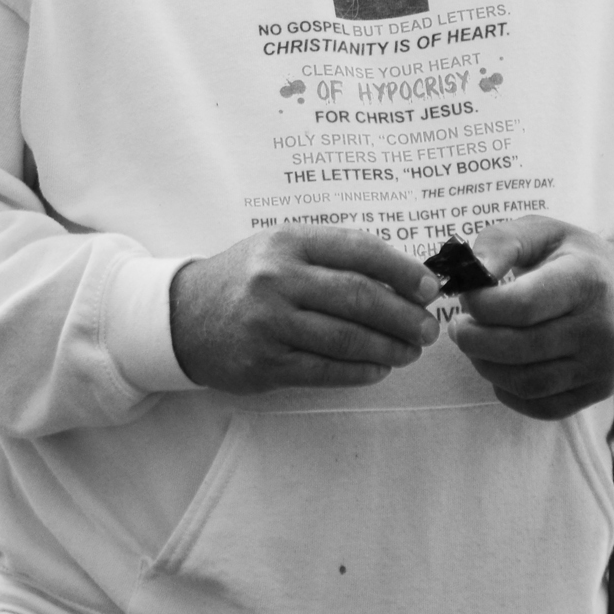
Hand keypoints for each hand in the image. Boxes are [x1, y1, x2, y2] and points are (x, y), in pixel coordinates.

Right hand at [170, 227, 440, 393]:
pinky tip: (378, 369)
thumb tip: (402, 280)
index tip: (429, 288)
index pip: (359, 251)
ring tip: (410, 352)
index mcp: (288, 241)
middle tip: (428, 329)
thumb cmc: (246, 278)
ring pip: (346, 338)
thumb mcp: (281, 248)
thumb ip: (332, 256)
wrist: (183, 315)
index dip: (402, 271)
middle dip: (403, 316)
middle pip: (358, 297)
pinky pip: (324, 370)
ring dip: (388, 348)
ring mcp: (268, 322)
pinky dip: (358, 371)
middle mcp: (277, 278)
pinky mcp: (263, 362)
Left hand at [450, 216, 613, 420]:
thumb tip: (470, 272)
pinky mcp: (598, 391)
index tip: (466, 296)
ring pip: (527, 383)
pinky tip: (500, 366)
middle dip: (474, 340)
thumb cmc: (574, 258)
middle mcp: (601, 328)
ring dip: (486, 366)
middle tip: (458, 327)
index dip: (481, 305)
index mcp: (588, 280)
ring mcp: (603, 365)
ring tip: (475, 345)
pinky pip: (540, 405)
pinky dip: (508, 391)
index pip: (523, 306)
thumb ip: (501, 242)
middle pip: (520, 348)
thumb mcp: (542, 231)